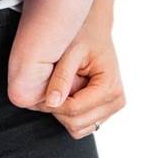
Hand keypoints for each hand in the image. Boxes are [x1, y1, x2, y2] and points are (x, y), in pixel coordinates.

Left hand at [32, 13, 125, 139]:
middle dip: (58, 108)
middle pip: (76, 123)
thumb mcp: (70, 52)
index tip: (41, 91)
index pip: (74, 109)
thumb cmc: (83, 36)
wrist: (94, 30)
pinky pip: (82, 125)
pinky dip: (70, 113)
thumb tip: (52, 103)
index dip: (54, 103)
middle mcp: (116, 101)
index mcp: (110, 86)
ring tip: (61, 87)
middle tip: (49, 87)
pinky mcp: (105, 111)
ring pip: (78, 128)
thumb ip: (61, 77)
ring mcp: (112, 108)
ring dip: (64, 112)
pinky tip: (68, 92)